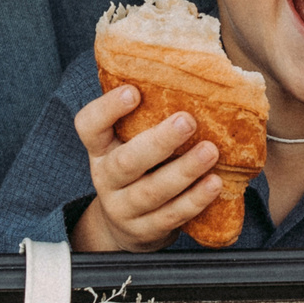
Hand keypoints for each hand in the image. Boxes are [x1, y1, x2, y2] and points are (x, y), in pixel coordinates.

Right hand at [70, 85, 223, 253]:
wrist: (127, 226)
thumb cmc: (137, 169)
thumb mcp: (127, 143)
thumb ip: (145, 117)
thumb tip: (188, 72)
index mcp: (100, 149)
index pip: (89, 126)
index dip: (108, 109)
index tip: (134, 91)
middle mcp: (107, 178)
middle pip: (125, 162)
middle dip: (158, 142)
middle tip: (187, 120)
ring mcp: (124, 208)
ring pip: (151, 192)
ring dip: (183, 171)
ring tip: (210, 151)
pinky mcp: (146, 230)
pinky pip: (171, 216)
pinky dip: (194, 200)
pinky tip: (214, 183)